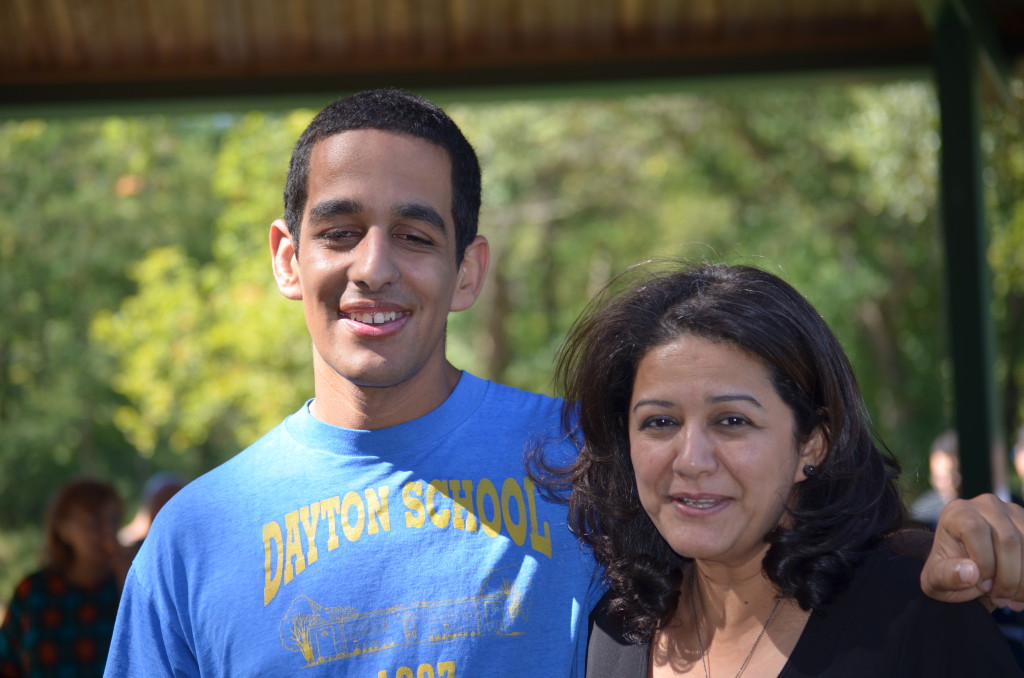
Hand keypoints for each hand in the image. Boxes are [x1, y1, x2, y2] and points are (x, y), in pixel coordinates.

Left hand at [920, 494, 1023, 610]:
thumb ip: (947, 576)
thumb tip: (971, 573)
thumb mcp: (936, 579)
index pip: (976, 529)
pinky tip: (1023, 595)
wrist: (969, 571)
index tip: (982, 586)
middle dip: (1008, 577)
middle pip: (1008, 539)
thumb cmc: (950, 572)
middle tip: (1000, 600)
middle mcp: (986, 505)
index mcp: (958, 513)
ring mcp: (1012, 512)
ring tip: (1013, 601)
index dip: (983, 561)